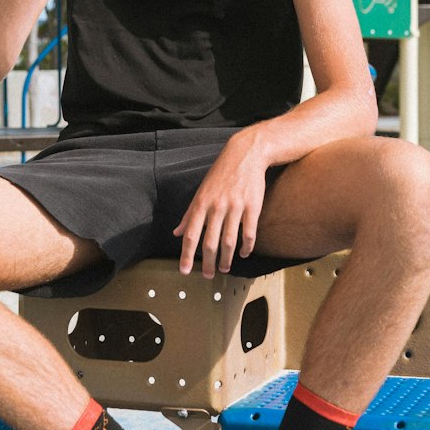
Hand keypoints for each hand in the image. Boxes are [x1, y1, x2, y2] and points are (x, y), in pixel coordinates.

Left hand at [172, 131, 268, 278]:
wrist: (245, 155)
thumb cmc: (220, 174)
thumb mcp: (201, 192)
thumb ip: (189, 214)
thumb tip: (176, 232)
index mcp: (201, 204)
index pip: (190, 235)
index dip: (186, 255)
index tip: (184, 270)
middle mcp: (217, 207)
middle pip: (210, 242)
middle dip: (207, 263)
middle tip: (207, 275)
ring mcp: (235, 207)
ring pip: (229, 241)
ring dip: (227, 259)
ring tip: (224, 268)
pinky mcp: (252, 206)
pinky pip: (249, 233)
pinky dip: (247, 247)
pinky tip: (244, 254)